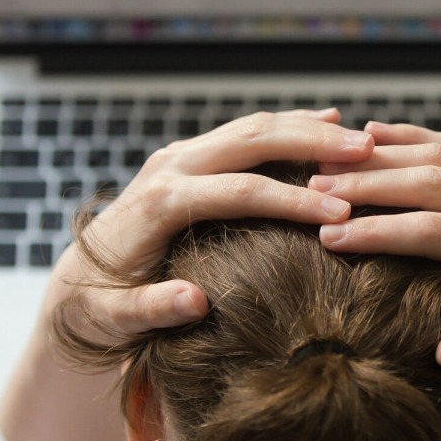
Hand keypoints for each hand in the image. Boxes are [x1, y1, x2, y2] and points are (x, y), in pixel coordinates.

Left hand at [47, 109, 373, 336]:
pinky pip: (247, 132)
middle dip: (312, 144)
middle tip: (365, 152)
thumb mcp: (113, 319)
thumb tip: (194, 302)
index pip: (238, 192)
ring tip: (361, 140)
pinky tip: (329, 121)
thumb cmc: (98, 306)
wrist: (75, 280)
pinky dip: (290, 125)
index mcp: (159, 203)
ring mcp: (181, 156)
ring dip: (308, 129)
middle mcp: (170, 167)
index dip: (291, 201)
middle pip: (252, 141)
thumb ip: (149, 310)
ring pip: (253, 127)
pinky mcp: (191, 156)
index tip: (340, 213)